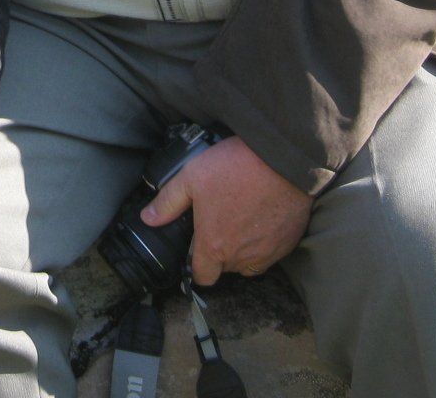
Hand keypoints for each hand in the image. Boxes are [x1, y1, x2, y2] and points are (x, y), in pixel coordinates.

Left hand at [141, 136, 311, 284]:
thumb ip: (168, 202)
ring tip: (240, 220)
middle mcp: (241, 257)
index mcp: (214, 246)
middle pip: (225, 268)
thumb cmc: (235, 168)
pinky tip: (261, 218)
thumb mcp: (191, 177)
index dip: (197, 267)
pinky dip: (264, 243)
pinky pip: (271, 253)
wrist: (282, 159)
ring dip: (242, 250)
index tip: (197, 250)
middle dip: (220, 253)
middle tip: (220, 223)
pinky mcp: (287, 244)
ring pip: (249, 263)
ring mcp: (267, 253)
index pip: (202, 277)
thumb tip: (148, 218)